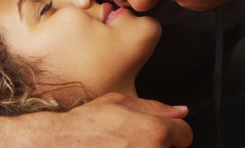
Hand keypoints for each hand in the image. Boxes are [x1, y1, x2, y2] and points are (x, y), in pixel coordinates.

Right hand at [44, 92, 192, 147]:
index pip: (185, 134)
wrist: (59, 145)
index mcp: (155, 132)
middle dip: (157, 145)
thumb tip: (180, 110)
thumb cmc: (85, 126)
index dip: (171, 131)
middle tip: (131, 142)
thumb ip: (155, 106)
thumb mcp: (119, 102)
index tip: (156, 133)